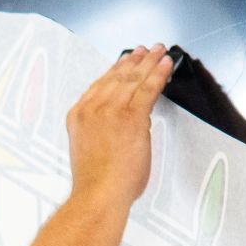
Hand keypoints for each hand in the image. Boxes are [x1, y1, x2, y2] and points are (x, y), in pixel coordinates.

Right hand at [65, 45, 172, 210]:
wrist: (98, 195)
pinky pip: (148, 88)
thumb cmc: (95, 182)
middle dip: (134, 60)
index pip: (99, 84)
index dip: (115, 69)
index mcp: (78, 116)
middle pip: (117, 76)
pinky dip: (159, 74)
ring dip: (149, 62)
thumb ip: (101, 132)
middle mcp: (92, 108)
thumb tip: (121, 128)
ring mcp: (111, 110)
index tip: (125, 61)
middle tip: (146, 50)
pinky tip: (166, 65)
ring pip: (134, 78)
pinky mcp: (131, 116)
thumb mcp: (87, 149)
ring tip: (159, 52)